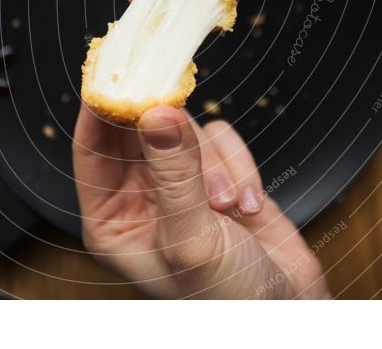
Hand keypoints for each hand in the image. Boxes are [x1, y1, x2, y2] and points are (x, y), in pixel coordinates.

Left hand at [73, 104, 328, 298]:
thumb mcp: (192, 238)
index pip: (91, 146)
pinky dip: (240, 166)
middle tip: (179, 112)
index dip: (101, 106)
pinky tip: (248, 206)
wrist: (289, 310)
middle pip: (139, 129)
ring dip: (214, 164)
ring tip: (227, 206)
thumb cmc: (226, 301)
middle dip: (169, 132)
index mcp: (113, 218)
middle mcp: (141, 196)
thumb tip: (156, 113)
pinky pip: (221, 139)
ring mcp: (180, 182)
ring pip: (186, 130)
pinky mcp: (217, 173)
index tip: (117, 71)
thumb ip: (174, 172)